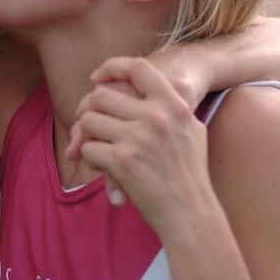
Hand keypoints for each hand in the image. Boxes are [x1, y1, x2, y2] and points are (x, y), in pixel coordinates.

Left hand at [68, 57, 212, 235]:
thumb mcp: (192, 130)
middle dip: (91, 111)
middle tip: (92, 127)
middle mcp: (156, 117)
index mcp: (173, 105)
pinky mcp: (123, 161)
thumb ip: (174, 106)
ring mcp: (139, 138)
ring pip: (89, 120)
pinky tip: (103, 167)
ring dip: (87, 136)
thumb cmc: (190, 174)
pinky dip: (90, 158)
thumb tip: (154, 84)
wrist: (191, 213)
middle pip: (101, 96)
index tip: (98, 77)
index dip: (113, 66)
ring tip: (99, 149)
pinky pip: (88, 148)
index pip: (138, 67)